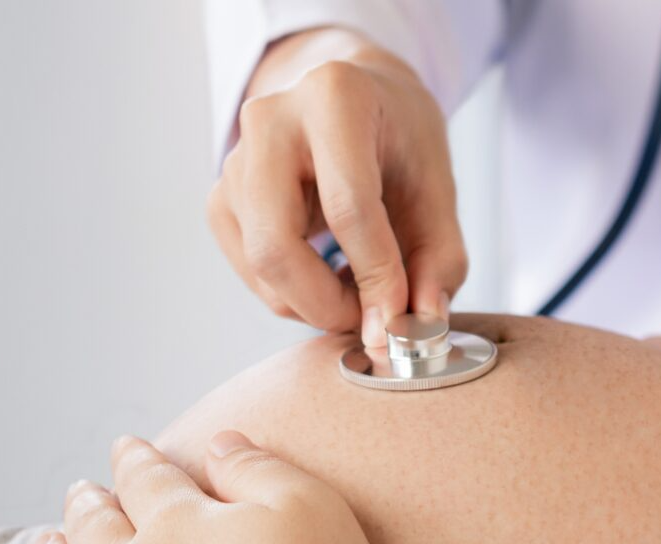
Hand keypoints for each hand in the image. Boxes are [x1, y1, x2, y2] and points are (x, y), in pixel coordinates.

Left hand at [3, 432, 389, 543]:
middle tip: (83, 491)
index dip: (137, 459)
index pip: (149, 479)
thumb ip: (261, 469)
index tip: (127, 447)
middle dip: (89, 503)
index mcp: (182, 523)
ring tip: (47, 542)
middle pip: (97, 526)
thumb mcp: (315, 513)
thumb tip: (219, 440)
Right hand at [207, 27, 466, 347]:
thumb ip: (439, 261)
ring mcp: (234, 159)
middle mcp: (270, 121)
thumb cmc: (402, 143)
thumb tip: (422, 327)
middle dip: (328, 304)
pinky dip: (295, 296)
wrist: (359, 105)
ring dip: (315, 304)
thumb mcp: (440, 190)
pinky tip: (333, 279)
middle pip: (277, 244)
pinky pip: (250, 272)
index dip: (376, 276)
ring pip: (261, 265)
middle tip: (376, 323)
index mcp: (336, 99)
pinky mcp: (220, 198)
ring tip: (364, 296)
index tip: (400, 324)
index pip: (348, 206)